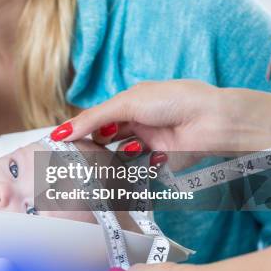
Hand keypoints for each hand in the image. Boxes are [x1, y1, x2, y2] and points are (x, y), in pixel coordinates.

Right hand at [54, 80, 270, 152]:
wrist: (213, 121)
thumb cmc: (174, 100)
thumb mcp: (126, 104)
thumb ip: (93, 119)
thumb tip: (63, 131)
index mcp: (129, 102)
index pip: (96, 118)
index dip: (78, 129)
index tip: (58, 142)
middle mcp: (137, 121)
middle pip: (104, 137)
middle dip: (90, 146)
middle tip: (72, 158)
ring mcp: (148, 141)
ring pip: (117, 154)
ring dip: (106, 160)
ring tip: (92, 167)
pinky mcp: (159, 160)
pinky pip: (135, 168)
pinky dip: (126, 170)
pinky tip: (119, 170)